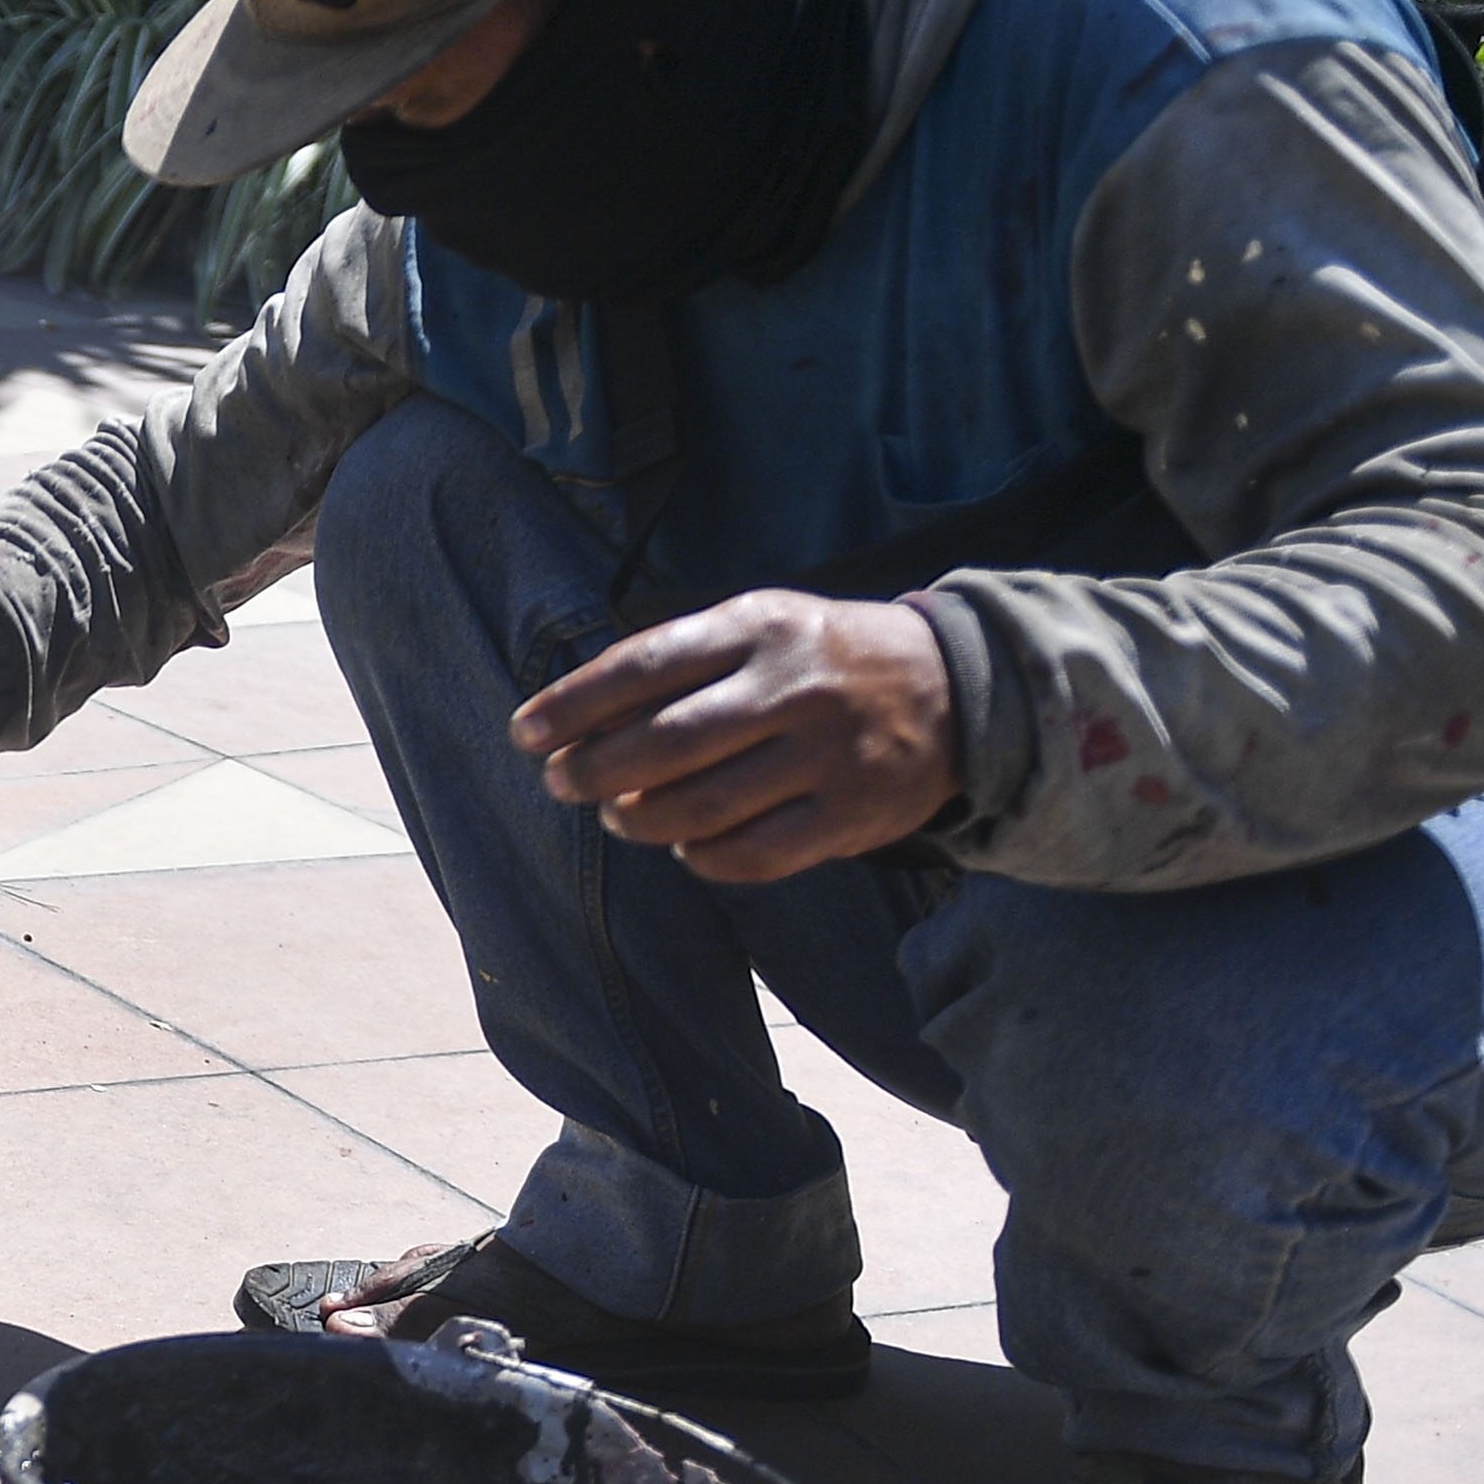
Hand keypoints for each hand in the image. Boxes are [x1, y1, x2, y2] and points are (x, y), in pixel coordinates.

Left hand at [515, 590, 958, 882]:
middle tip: (562, 782)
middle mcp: (794, 688)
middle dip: (595, 770)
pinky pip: (755, 854)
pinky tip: (683, 847)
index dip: (574, 704)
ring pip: (704, 806)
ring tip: (616, 817)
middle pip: (667, 743)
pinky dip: (702, 858)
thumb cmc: (823, 658)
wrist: (958, 687)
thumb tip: (576, 713)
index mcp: (761, 628)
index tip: (526, 734)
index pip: (645, 665)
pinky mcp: (852, 814)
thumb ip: (678, 659)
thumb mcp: (761, 625)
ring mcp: (828, 755)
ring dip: (640, 820)